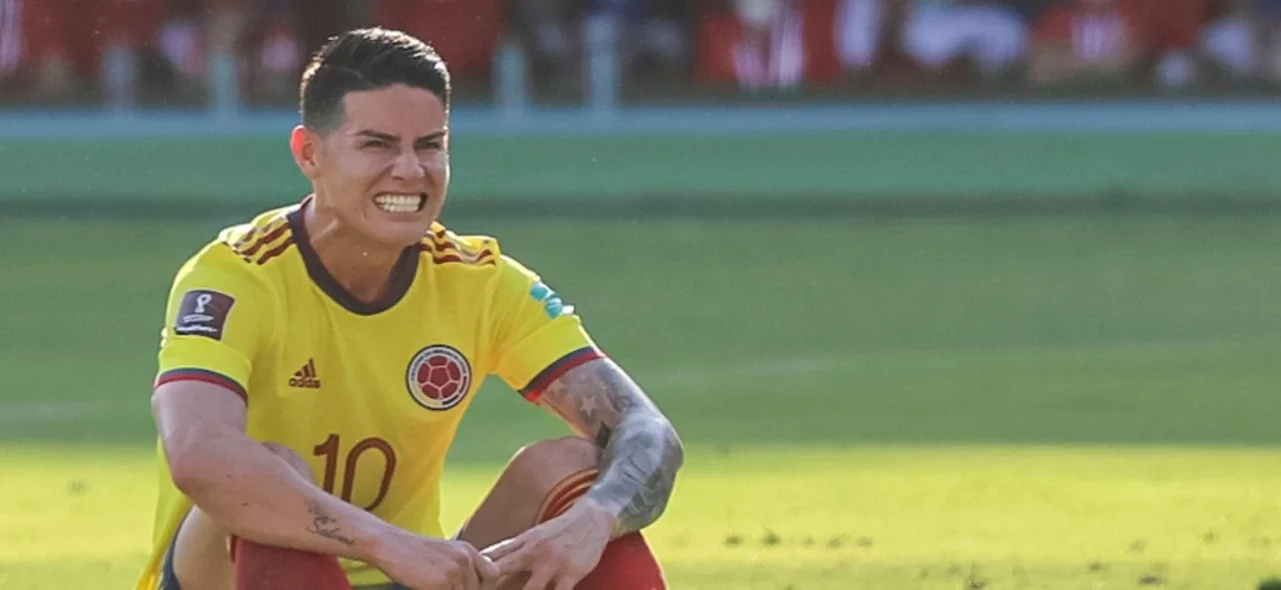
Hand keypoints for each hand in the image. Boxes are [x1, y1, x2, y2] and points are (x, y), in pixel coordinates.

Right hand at [371, 529, 500, 589]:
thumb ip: (461, 568)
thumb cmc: (411, 552)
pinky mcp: (442, 583)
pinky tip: (426, 587)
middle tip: (444, 586)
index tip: (470, 588)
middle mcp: (465, 559)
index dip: (484, 586)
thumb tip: (470, 586)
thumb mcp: (444, 554)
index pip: (493, 575)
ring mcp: (455, 571)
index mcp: (468, 550)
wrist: (389, 544)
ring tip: (432, 585)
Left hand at [480, 497, 617, 589]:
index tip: (466, 583)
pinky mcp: (570, 573)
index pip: (491, 559)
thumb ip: (510, 549)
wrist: (591, 517)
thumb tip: (484, 559)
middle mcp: (532, 552)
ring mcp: (551, 563)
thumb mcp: (532, 535)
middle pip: (501, 572)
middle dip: (490, 586)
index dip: (475, 573)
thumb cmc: (559, 530)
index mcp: (521, 543)